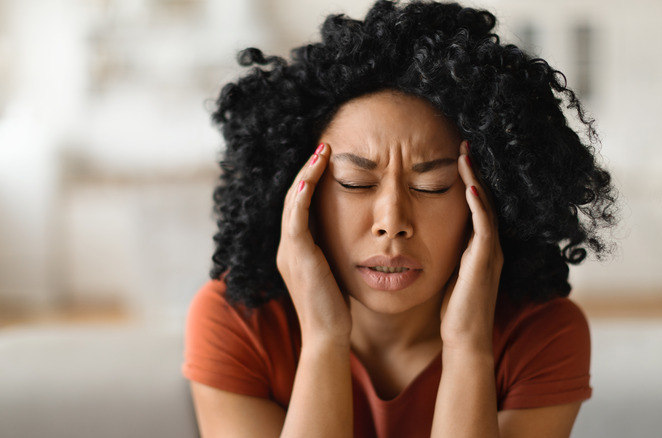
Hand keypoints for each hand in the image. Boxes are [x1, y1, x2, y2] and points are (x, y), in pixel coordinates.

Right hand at [276, 143, 351, 344]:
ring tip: (322, 151)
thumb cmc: (338, 309)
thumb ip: (337, 253)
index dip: (310, 181)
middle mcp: (287, 248)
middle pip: (292, 198)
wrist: (328, 336)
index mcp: (296, 251)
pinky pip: (296, 218)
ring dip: (306, 174)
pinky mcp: (297, 256)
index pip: (300, 206)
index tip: (327, 161)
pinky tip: (312, 177)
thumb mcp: (336, 273)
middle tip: (323, 146)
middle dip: (307, 170)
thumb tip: (356, 238)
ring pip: (292, 202)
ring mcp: (289, 251)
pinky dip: (302, 195)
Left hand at [440, 140, 503, 350]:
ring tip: (465, 154)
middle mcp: (488, 245)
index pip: (475, 205)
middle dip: (473, 171)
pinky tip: (469, 185)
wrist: (464, 339)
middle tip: (464, 144)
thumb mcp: (446, 271)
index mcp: (478, 247)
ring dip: (475, 179)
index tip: (455, 156)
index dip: (467, 180)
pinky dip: (478, 204)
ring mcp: (490, 252)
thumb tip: (423, 234)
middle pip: (483, 199)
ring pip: (485, 206)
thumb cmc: (452, 309)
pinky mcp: (485, 260)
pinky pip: (484, 226)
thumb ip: (443, 251)